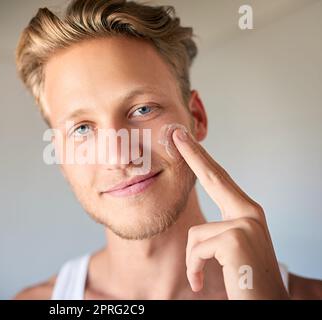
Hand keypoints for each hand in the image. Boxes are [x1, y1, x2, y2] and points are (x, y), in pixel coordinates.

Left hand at [172, 127, 288, 298]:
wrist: (265, 305)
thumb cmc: (245, 280)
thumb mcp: (231, 250)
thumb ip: (218, 231)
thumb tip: (197, 229)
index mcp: (247, 213)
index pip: (220, 179)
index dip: (201, 159)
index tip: (187, 140)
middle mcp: (250, 213)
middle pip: (214, 176)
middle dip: (193, 154)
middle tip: (177, 132)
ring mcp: (245, 223)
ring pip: (194, 234)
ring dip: (193, 261)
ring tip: (204, 277)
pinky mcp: (235, 238)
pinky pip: (196, 249)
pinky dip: (194, 269)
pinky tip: (203, 281)